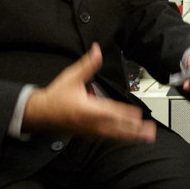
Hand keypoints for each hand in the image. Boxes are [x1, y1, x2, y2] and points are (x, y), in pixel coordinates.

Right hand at [23, 44, 154, 141]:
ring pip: (113, 135)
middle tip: (149, 132)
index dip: (124, 114)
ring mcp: (89, 130)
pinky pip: (106, 137)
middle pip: (115, 128)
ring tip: (145, 136)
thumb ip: (88, 64)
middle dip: (133, 130)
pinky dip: (119, 138)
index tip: (138, 115)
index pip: (109, 111)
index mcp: (87, 108)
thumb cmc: (56, 96)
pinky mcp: (88, 134)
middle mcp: (90, 122)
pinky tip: (129, 138)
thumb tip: (96, 50)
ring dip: (130, 136)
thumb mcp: (71, 76)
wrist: (39, 113)